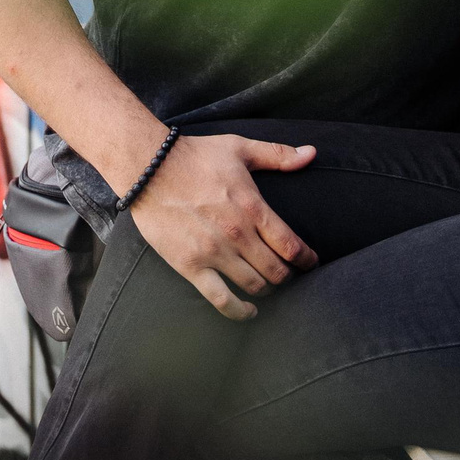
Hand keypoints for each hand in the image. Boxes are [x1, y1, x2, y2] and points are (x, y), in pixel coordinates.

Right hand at [125, 133, 318, 319]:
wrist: (148, 167)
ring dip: (266, 290)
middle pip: (277, 271)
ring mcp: (214, 253)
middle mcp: (237, 234)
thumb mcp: (240, 148)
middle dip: (288, 275)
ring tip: (267, 285)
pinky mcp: (191, 266)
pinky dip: (239, 311)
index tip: (310, 262)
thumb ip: (278, 155)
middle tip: (287, 273)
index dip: (307, 259)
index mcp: (253, 207)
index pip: (292, 246)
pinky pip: (221, 299)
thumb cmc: (195, 156)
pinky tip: (248, 311)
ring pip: (255, 286)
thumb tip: (311, 153)